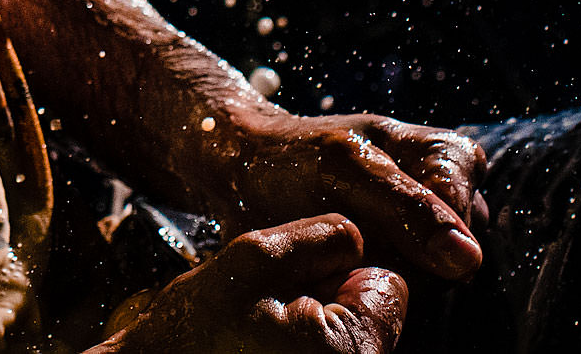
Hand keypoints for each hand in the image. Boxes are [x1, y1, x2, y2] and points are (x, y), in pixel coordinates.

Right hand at [98, 215, 406, 353]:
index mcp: (351, 352)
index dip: (337, 270)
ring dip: (311, 327)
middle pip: (369, 318)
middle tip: (268, 310)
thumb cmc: (193, 335)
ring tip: (258, 334)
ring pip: (345, 341)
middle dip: (327, 300)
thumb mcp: (256, 258)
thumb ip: (320, 238)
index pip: (387, 287)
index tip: (291, 284)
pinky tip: (257, 352)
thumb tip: (356, 241)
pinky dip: (297, 348)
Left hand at [212, 107, 485, 280]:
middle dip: (400, 261)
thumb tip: (468, 260)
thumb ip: (408, 207)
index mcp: (443, 157)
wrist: (242, 172)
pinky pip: (401, 295)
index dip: (421, 238)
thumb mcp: (344, 168)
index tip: (372, 225)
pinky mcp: (396, 264)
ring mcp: (419, 234)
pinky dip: (367, 287)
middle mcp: (441, 198)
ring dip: (382, 276)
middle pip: (450, 260)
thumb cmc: (291, 159)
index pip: (464, 224)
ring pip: (428, 283)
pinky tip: (337, 268)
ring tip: (339, 249)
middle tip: (348, 238)